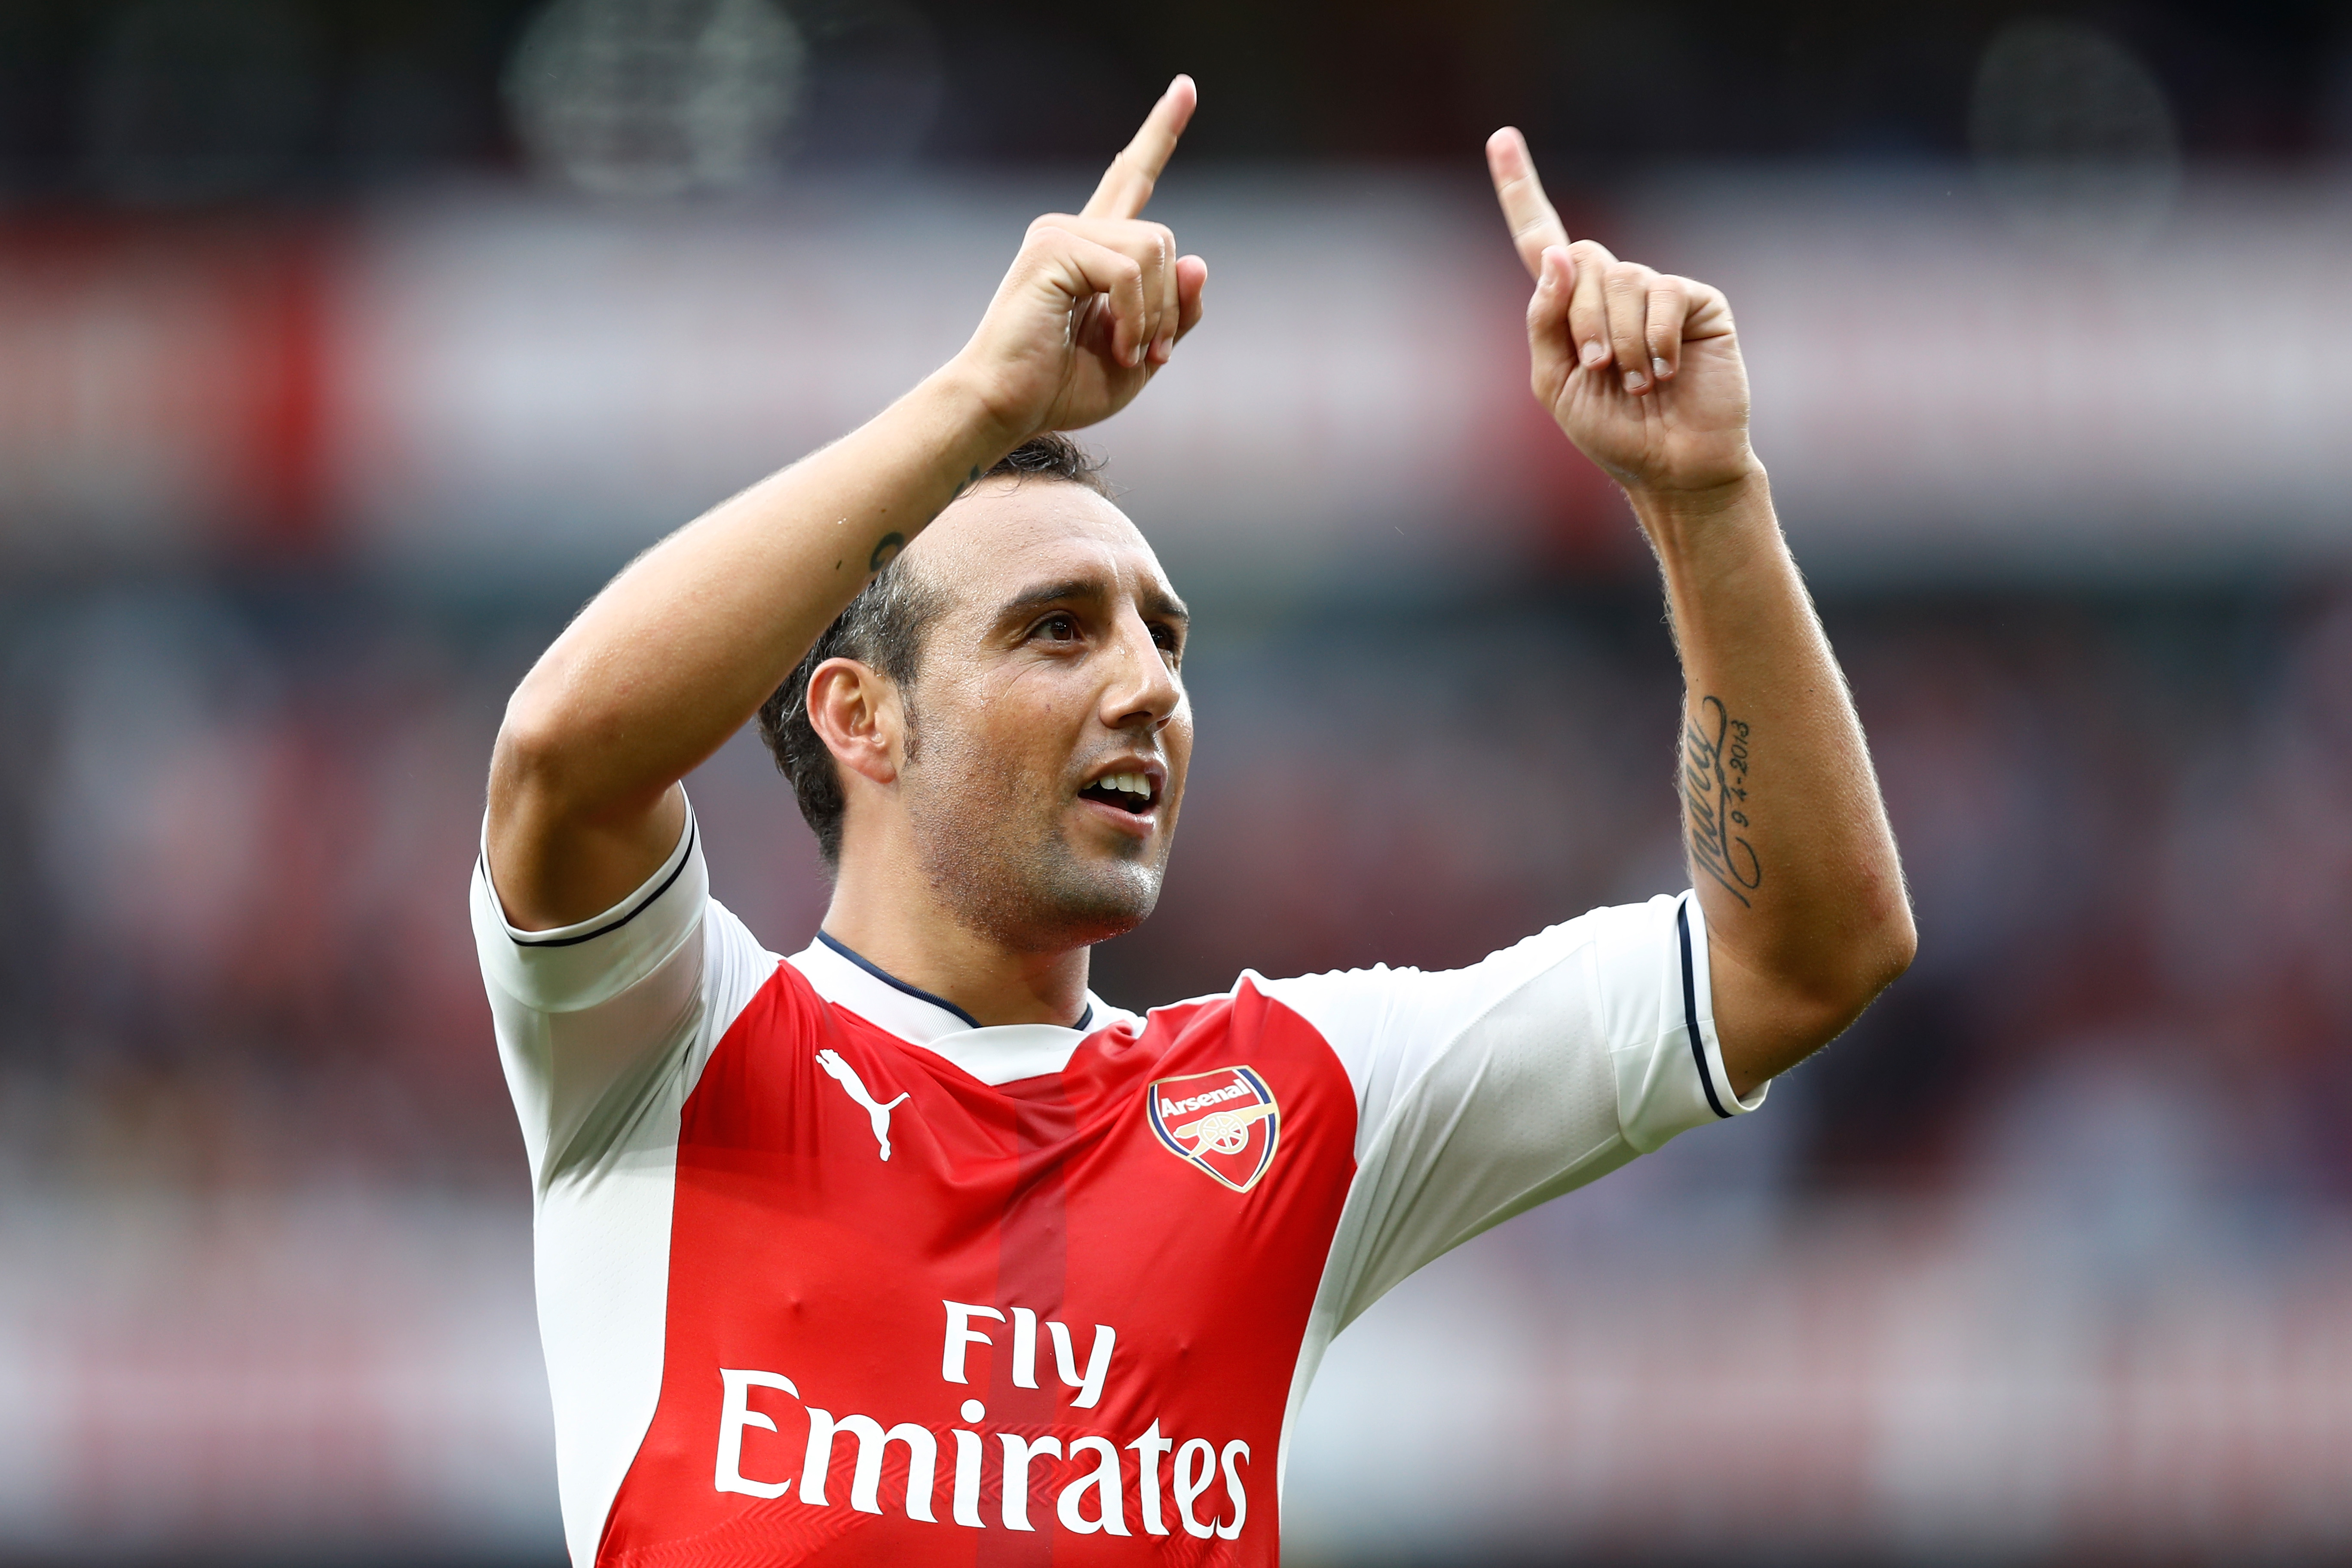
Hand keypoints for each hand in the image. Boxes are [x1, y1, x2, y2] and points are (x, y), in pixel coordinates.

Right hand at [951, 77, 1209, 441]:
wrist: (1006, 408)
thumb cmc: (1062, 387)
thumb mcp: (1142, 353)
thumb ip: (1175, 312)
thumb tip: (1197, 260)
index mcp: (1092, 248)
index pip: (1131, 178)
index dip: (1160, 133)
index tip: (1186, 87)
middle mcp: (1073, 229)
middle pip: (1162, 237)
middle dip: (1170, 304)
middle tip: (1153, 353)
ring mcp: (1058, 233)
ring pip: (1154, 250)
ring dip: (1155, 315)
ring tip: (1131, 353)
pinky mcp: (1051, 247)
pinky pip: (1129, 271)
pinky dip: (1137, 317)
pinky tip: (1120, 347)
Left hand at [1486, 128, 1756, 497]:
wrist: (1671, 466)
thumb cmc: (1613, 432)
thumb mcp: (1555, 383)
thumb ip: (1545, 321)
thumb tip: (1556, 256)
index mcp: (1571, 307)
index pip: (1540, 240)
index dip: (1520, 188)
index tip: (1499, 137)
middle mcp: (1614, 288)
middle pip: (1581, 259)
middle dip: (1582, 320)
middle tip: (1600, 370)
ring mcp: (1657, 291)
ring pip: (1621, 279)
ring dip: (1620, 340)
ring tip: (1639, 381)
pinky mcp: (1697, 301)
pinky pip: (1664, 296)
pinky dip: (1657, 341)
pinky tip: (1667, 371)